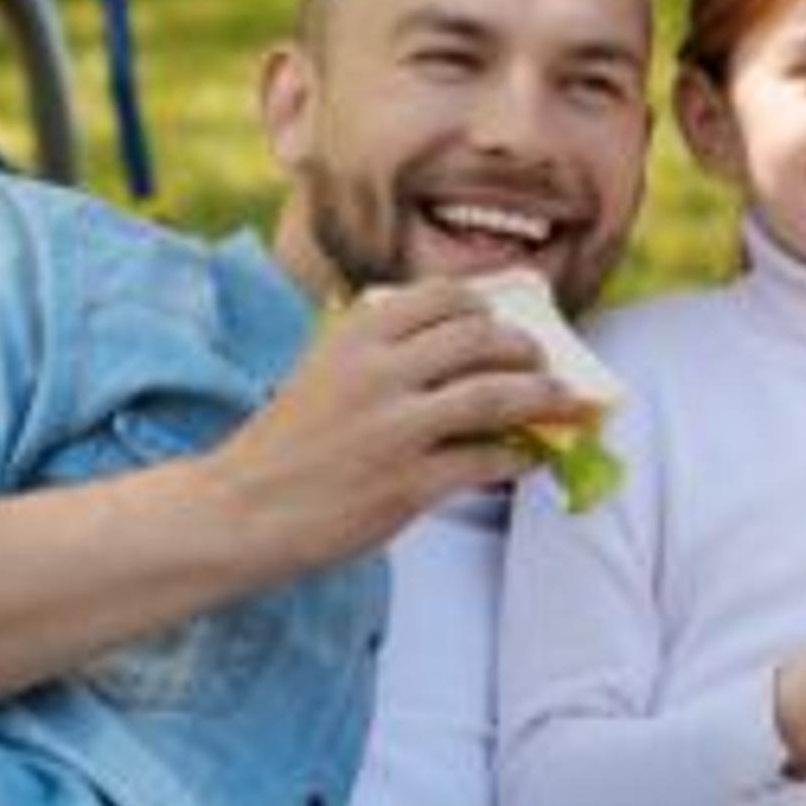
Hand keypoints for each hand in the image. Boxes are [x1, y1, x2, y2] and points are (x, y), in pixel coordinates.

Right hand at [198, 280, 582, 567]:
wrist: (244, 509)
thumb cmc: (287, 443)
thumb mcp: (324, 370)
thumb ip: (381, 351)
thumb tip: (459, 345)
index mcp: (356, 335)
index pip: (444, 296)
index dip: (486, 305)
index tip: (502, 316)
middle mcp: (379, 371)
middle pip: (481, 340)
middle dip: (524, 349)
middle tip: (541, 361)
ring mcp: (397, 428)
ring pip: (496, 396)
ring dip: (541, 397)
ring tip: (561, 401)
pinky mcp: (410, 483)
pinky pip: (486, 460)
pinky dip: (517, 457)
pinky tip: (527, 459)